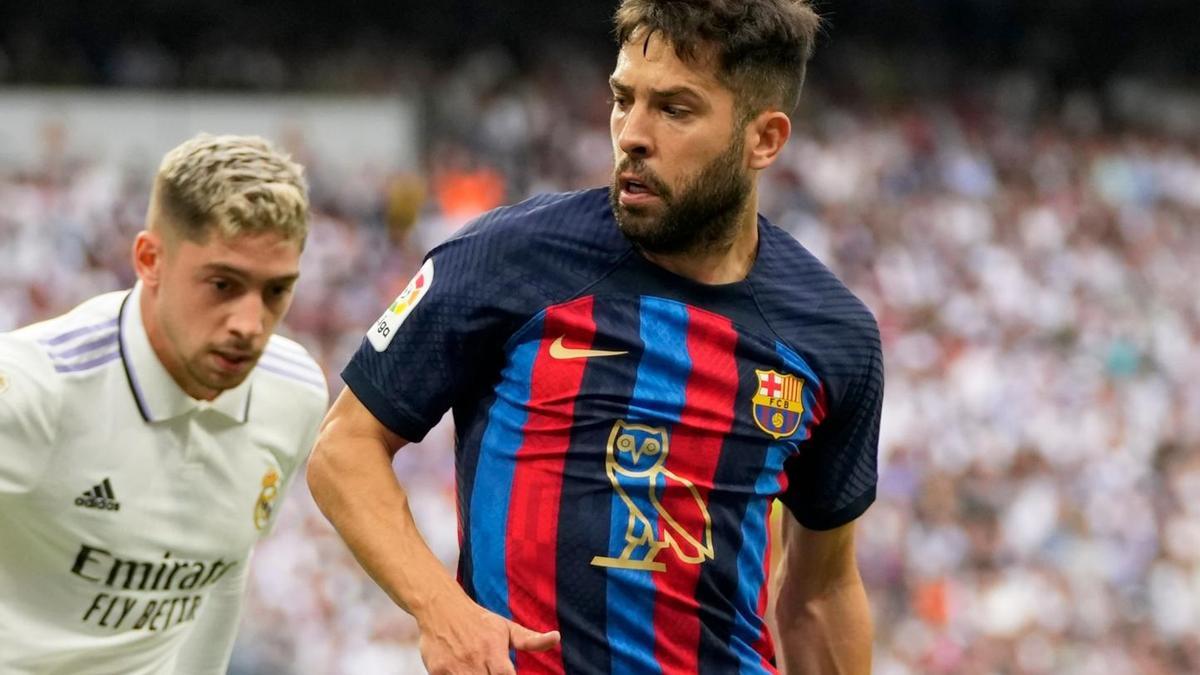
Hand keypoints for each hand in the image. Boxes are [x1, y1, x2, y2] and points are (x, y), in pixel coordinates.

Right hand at [417, 591, 559, 674]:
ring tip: (480, 670)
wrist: (440, 607)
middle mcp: (475, 661)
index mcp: (494, 651)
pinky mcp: (437, 672)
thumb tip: (557, 637)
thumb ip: (531, 639)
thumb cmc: (478, 620)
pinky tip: (462, 671)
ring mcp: (454, 668)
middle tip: (492, 670)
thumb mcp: (506, 628)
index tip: (510, 674)